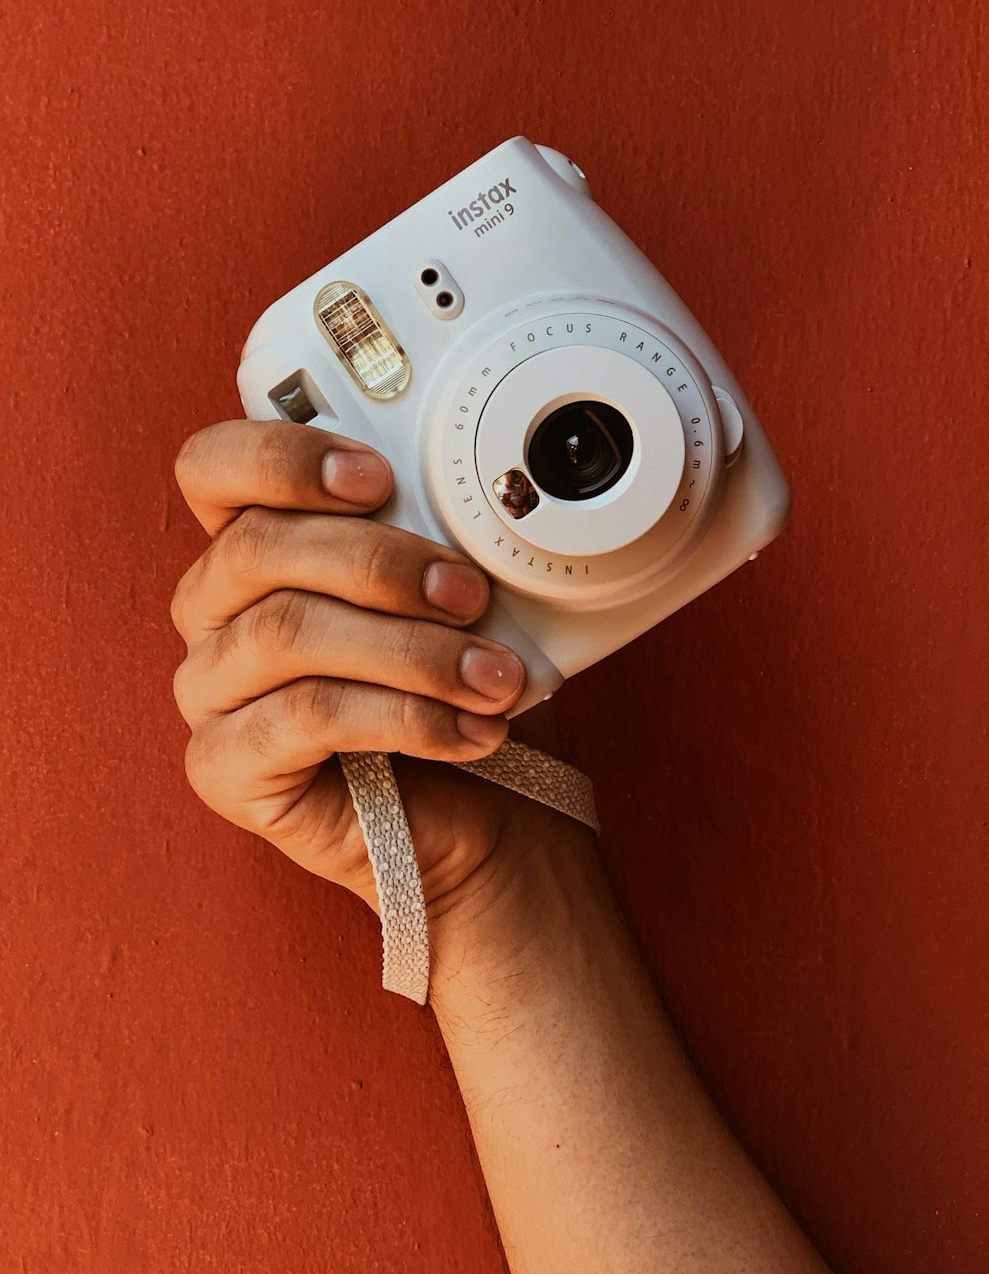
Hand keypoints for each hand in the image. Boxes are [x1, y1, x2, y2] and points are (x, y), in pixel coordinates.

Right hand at [170, 419, 575, 920]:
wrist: (484, 817)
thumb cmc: (461, 690)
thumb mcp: (459, 598)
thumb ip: (438, 539)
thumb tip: (472, 505)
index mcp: (255, 547)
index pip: (215, 470)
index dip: (283, 457)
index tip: (379, 476)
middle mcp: (215, 612)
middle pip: (257, 548)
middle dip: (380, 562)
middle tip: (469, 594)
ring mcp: (210, 692)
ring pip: (285, 633)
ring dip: (409, 650)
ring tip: (492, 678)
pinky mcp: (224, 768)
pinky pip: (302, 718)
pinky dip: (403, 716)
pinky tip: (469, 730)